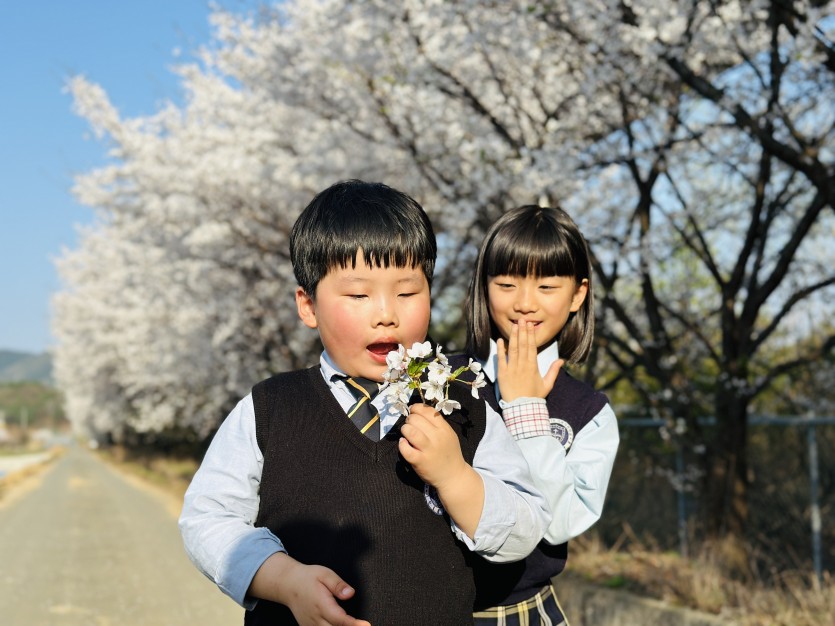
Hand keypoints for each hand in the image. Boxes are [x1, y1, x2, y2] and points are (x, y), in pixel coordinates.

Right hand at [250, 553, 370, 625]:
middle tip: (364, 625)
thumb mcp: (324, 574)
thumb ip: (338, 584)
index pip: (339, 619)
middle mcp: (315, 619)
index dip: (354, 624)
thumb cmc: (308, 578)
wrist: (288, 585)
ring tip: (355, 624)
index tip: (366, 625)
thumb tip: (350, 594)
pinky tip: (342, 625)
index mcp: (321, 605)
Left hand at [399, 403, 483, 537]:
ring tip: (406, 433)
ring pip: (410, 431)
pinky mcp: (420, 461)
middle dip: (409, 419)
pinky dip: (402, 444)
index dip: (416, 408)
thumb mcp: (449, 435)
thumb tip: (419, 411)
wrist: (453, 476)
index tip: (413, 411)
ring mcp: (428, 450)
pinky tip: (404, 444)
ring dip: (405, 429)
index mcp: (444, 429)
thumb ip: (437, 423)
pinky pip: (406, 449)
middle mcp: (437, 437)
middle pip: (416, 419)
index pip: (427, 411)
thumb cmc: (449, 453)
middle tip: (410, 425)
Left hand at [496, 321, 562, 401]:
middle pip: (523, 345)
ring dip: (514, 337)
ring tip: (514, 326)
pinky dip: (501, 349)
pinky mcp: (502, 373)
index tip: (530, 325)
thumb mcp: (547, 384)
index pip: (532, 347)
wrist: (522, 408)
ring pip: (513, 349)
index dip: (531, 335)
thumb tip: (561, 360)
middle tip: (522, 319)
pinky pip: (501, 359)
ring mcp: (512, 369)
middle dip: (522, 331)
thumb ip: (554, 371)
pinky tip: (501, 340)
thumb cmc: (535, 397)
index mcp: (533, 366)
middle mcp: (523, 365)